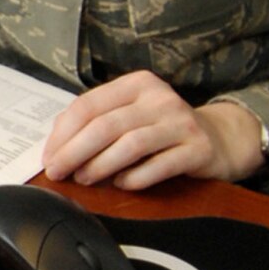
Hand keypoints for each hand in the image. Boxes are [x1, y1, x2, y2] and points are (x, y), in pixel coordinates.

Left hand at [41, 73, 264, 188]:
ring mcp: (180, 122)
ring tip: (84, 180)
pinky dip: (135, 178)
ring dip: (100, 166)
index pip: (88, 105)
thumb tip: (55, 147)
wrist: (220, 139)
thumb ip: (97, 121)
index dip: (63, 134)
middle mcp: (159, 98)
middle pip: (105, 125)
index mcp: (136, 84)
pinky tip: (122, 185)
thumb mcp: (131, 113)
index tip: (48, 157)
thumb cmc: (162, 129)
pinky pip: (159, 166)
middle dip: (74, 152)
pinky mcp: (198, 149)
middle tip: (58, 172)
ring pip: (129, 144)